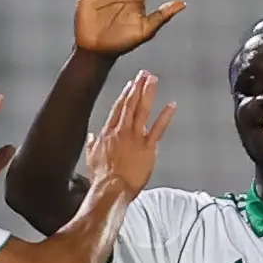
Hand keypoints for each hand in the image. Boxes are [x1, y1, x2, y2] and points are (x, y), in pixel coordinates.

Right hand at [83, 70, 175, 192]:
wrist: (110, 190)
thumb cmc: (101, 178)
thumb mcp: (91, 158)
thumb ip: (92, 144)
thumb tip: (91, 137)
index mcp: (108, 133)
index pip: (118, 109)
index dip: (126, 95)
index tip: (131, 84)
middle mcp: (122, 131)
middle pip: (131, 104)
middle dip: (138, 87)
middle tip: (145, 73)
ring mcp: (135, 138)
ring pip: (142, 110)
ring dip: (148, 93)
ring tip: (153, 80)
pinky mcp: (148, 148)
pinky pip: (158, 129)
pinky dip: (165, 116)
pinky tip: (171, 104)